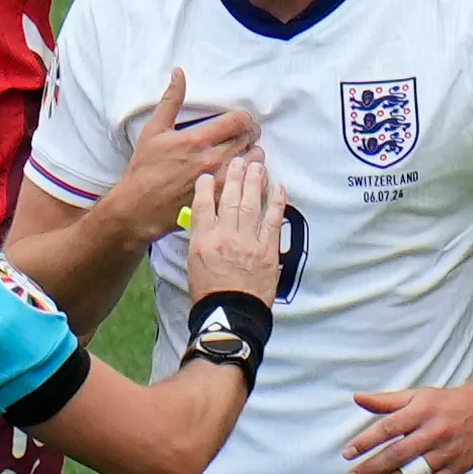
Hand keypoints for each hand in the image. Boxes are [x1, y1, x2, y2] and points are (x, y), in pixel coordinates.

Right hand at [98, 70, 257, 243]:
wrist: (140, 205)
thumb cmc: (145, 167)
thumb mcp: (154, 130)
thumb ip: (171, 100)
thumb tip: (179, 73)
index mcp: (197, 140)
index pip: (238, 121)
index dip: (244, 117)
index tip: (240, 119)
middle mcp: (211, 160)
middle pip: (248, 139)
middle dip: (249, 133)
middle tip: (245, 134)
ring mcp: (218, 182)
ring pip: (254, 162)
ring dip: (253, 154)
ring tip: (245, 153)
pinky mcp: (221, 199)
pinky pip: (250, 185)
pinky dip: (252, 176)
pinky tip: (244, 174)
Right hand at [184, 154, 283, 305]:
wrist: (230, 313)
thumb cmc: (208, 291)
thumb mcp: (193, 261)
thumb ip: (201, 237)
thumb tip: (206, 220)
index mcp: (203, 240)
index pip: (202, 204)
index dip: (205, 186)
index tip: (207, 175)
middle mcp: (225, 236)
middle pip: (229, 199)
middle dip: (234, 176)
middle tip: (238, 160)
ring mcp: (248, 242)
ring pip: (251, 205)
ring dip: (255, 182)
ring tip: (257, 166)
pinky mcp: (267, 250)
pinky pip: (273, 221)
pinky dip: (277, 203)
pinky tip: (279, 188)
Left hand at [343, 383, 472, 473]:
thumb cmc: (446, 403)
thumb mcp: (417, 395)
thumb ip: (386, 400)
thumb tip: (357, 398)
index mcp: (422, 412)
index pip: (388, 429)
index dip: (366, 442)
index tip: (348, 453)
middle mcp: (434, 433)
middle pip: (397, 455)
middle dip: (371, 469)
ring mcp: (446, 453)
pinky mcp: (456, 469)